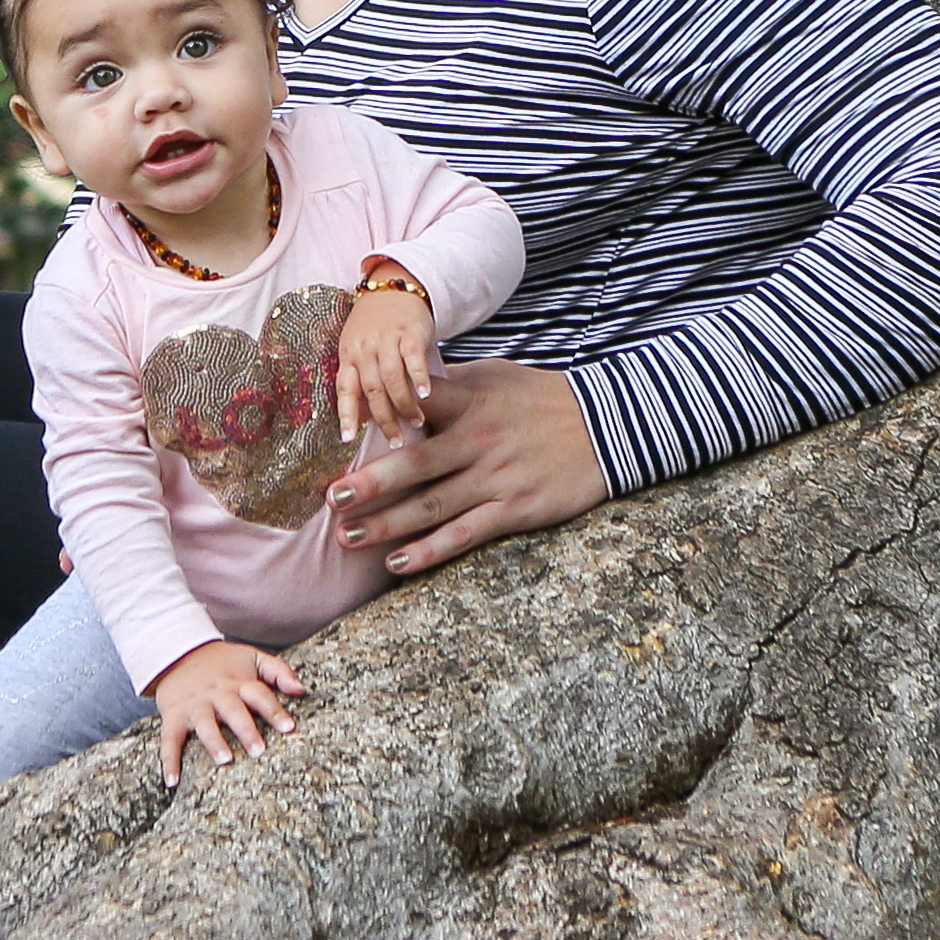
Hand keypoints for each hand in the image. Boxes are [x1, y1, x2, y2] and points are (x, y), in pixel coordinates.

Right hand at [150, 639, 306, 782]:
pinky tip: (172, 781)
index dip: (274, 710)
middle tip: (259, 750)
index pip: (260, 695)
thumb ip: (278, 671)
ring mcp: (195, 706)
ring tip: (224, 759)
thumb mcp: (252, 657)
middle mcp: (218, 694)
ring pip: (204, 724)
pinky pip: (169, 740)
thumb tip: (301, 690)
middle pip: (233, 711)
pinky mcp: (174, 716)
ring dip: (213, 742)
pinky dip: (169, 761)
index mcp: (239, 682)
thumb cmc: (222, 662)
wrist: (177, 652)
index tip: (289, 727)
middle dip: (246, 730)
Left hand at [330, 359, 599, 575]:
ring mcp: (496, 477)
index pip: (415, 406)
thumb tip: (405, 385)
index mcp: (469, 402)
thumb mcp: (495, 377)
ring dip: (387, 524)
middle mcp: (478, 440)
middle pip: (414, 464)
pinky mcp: (515, 508)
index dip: (376, 418)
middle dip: (370, 485)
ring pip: (432, 505)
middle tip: (331, 500)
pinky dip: (430, 550)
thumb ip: (450, 385)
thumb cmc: (541, 399)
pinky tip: (397, 562)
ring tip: (348, 538)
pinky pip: (464, 533)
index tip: (338, 435)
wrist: (608, 424)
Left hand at [333, 282, 437, 441]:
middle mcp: (365, 348)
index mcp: (349, 354)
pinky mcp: (410, 333)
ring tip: (416, 422)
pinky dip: (419, 378)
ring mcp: (387, 339)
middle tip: (396, 439)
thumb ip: (360, 376)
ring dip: (405, 405)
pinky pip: (413, 359)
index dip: (345, 415)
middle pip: (373, 390)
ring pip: (392, 379)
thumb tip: (362, 416)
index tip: (348, 439)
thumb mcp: (357, 346)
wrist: (394, 287)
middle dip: (385, 420)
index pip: (344, 389)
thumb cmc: (375, 322)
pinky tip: (426, 394)